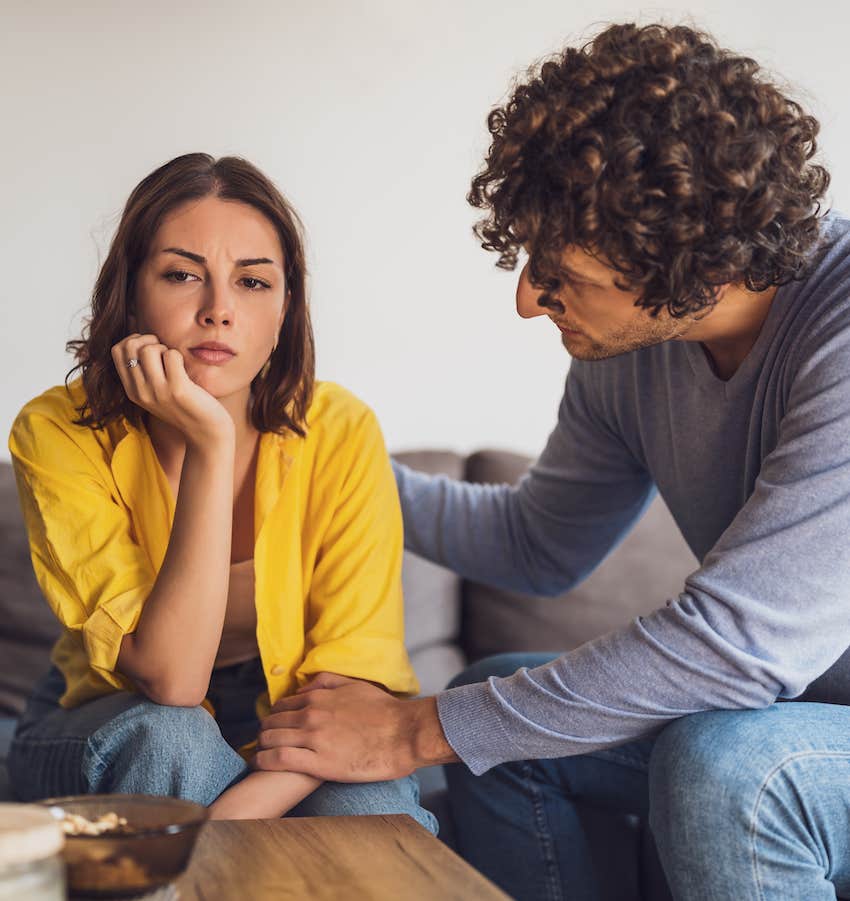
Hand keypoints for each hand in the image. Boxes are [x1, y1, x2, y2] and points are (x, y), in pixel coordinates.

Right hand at [111, 334, 232, 445]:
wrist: (205, 432)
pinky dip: (179, 356)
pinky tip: (185, 370)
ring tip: (174, 362)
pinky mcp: (177, 390)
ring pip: (149, 349)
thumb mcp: (156, 393)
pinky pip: (172, 355)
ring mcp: (158, 391)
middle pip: (130, 346)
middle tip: (164, 352)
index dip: (134, 340)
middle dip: (149, 340)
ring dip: (165, 348)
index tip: (151, 347)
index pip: (117, 351)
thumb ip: (144, 372)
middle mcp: (140, 391)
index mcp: (132, 391)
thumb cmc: (185, 406)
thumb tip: (139, 337)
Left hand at [254, 673, 457, 781]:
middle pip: (272, 722)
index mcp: (319, 697)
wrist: (404, 734)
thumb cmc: (385, 711)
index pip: (282, 706)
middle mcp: (311, 715)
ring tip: (259, 753)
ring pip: (271, 739)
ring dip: (261, 745)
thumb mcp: (355, 685)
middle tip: (264, 741)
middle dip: (264, 731)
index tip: (273, 726)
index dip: (273, 717)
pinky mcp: (318, 762)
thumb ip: (327, 682)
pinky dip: (264, 760)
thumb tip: (305, 686)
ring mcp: (313, 738)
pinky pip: (278, 760)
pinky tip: (260, 764)